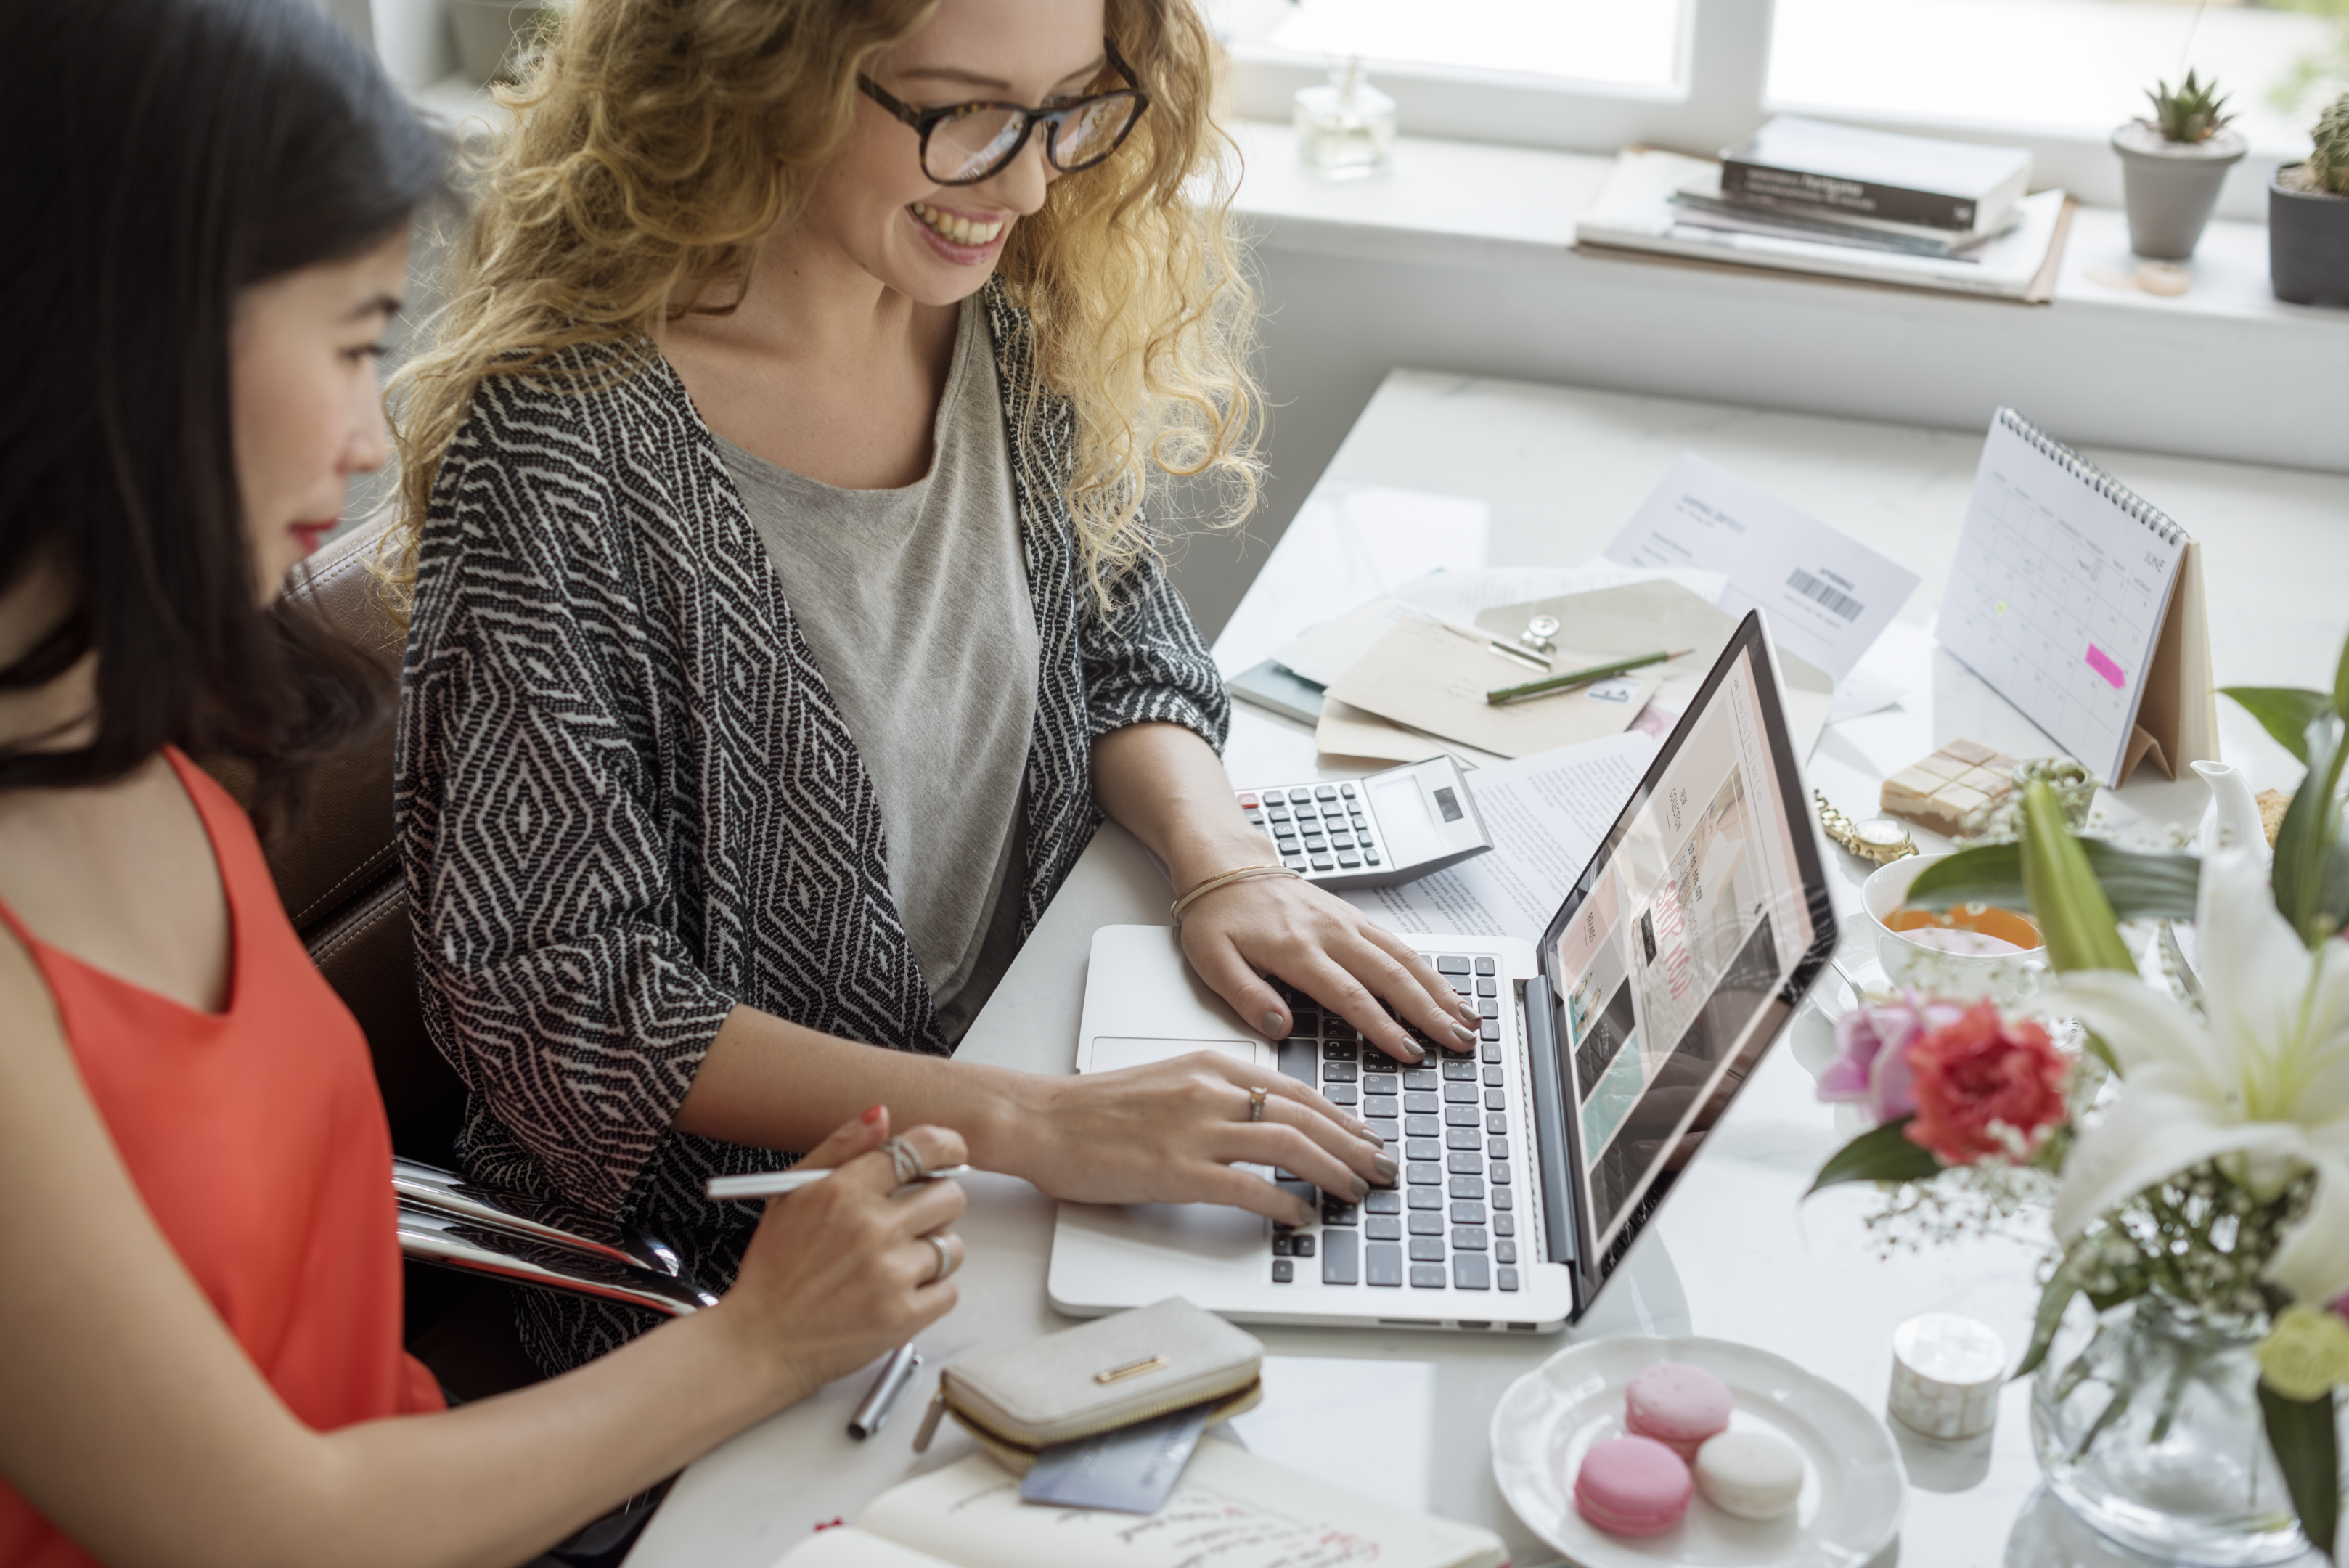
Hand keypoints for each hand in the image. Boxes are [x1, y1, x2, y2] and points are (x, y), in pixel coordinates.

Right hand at [716, 1108, 965, 1399]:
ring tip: (896, 1263)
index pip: (922, 1148)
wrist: (760, 1341)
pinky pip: (949, 1290)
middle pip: (950, 1197)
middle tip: (913, 1219)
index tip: (951, 1154)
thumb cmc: (775, 1269)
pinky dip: (930, 1292)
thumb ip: (841, 1147)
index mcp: (845, 1191)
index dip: (947, 1146)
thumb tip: (882, 1114)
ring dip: (932, 1252)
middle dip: (937, 1205)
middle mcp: (872, 1228)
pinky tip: (898, 1292)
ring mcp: (891, 1274)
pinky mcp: (903, 1317)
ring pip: (952, 1246)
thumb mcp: (791, 1193)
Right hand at [1022, 1052, 1396, 1225]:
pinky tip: (1302, 1215)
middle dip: (1353, 1145)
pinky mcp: (1178, 1170)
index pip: (1295, 1089)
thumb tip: (1263, 1120)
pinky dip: (1285, 1201)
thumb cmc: (1096, 1107)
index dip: (1340, 1116)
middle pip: (1304, 1116)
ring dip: (1332, 1171)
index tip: (1365, 1136)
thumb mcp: (1169, 1080)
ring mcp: (1195, 1130)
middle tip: (1381, 1168)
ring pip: (1288, 1145)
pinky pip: (1249, 1187)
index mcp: (1210, 1065)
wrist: (1043, 1119)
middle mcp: (1210, 1091)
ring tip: (1355, 1191)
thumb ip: (1217, 1093)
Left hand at [1179, 871, 1482, 1063]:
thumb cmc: (1218, 915)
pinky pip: (1398, 943)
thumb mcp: (1212, 960)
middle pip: (1392, 976)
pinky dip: (1427, 968)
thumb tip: (1279, 1027)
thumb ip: (1246, 995)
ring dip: (1439, 990)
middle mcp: (1330, 933)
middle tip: (1459, 1042)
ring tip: (1467, 1019)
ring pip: (1404, 957)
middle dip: (1430, 1012)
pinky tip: (1444, 989)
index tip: (1409, 1053)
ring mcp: (1347, 922)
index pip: (1349, 996)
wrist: (1225, 864)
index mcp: (1297, 949)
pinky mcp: (1353, 917)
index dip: (1382, 1027)